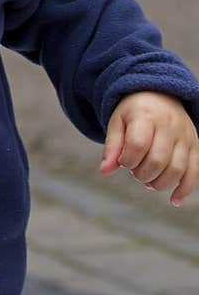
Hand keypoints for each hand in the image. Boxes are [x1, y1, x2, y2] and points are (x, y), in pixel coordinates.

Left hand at [101, 91, 198, 206]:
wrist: (160, 94)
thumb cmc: (134, 112)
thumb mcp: (117, 122)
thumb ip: (112, 146)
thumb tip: (104, 171)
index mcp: (146, 115)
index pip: (138, 145)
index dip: (127, 160)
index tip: (123, 161)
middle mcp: (169, 125)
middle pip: (158, 160)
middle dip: (142, 174)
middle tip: (135, 171)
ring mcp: (185, 136)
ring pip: (177, 169)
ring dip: (159, 183)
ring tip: (148, 179)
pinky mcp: (195, 146)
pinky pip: (194, 172)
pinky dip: (184, 189)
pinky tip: (173, 200)